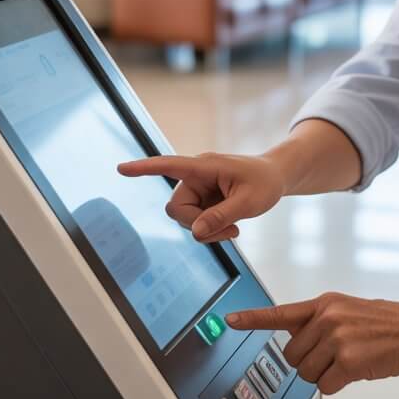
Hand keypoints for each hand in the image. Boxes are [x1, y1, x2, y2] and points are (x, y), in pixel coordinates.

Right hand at [117, 152, 285, 241]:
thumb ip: (221, 216)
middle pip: (177, 208)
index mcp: (205, 166)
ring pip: (185, 219)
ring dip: (207, 230)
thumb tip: (195, 232)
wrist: (276, 178)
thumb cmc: (265, 182)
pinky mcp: (203, 201)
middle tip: (230, 231)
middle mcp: (196, 176)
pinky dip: (210, 230)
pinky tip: (230, 226)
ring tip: (234, 229)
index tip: (122, 169)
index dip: (145, 169)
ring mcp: (199, 189)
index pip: (170, 166)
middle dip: (197, 225)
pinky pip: (195, 222)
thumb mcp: (249, 201)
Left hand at [226, 293, 398, 394]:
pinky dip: (338, 385)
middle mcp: (327, 318)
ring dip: (324, 375)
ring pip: (306, 374)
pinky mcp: (347, 361)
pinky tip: (357, 371)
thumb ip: (320, 322)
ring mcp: (336, 339)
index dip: (253, 319)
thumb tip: (296, 342)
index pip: (281, 313)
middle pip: (292, 356)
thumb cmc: (385, 323)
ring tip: (349, 360)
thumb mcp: (348, 310)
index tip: (230, 320)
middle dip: (308, 362)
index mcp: (324, 304)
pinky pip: (325, 386)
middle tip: (334, 356)